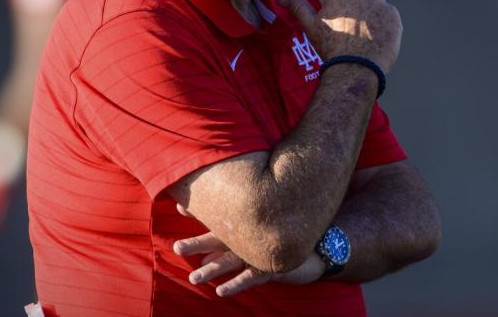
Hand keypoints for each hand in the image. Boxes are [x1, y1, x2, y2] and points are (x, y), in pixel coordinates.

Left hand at [173, 206, 325, 296]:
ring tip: (194, 278)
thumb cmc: (283, 238)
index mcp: (246, 225)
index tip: (178, 206)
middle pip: (220, 238)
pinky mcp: (274, 266)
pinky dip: (237, 284)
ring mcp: (262, 251)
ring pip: (233, 260)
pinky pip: (253, 277)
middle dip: (198, 243)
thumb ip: (231, 240)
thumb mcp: (255, 238)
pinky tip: (222, 291)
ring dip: (213, 269)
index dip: (199, 212)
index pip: (219, 218)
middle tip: (177, 248)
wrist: (320, 244)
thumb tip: (206, 251)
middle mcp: (252, 236)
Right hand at [277, 0, 402, 73]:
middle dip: (357, 1)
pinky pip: (389, 15)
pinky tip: (376, 38)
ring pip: (376, 2)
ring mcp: (380, 4)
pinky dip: (384, 23)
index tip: (340, 7)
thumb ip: (297, 6)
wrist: (355, 68)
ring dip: (372, 12)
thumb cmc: (330, 47)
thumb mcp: (310, 26)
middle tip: (351, 24)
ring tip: (364, 34)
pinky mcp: (394, 16)